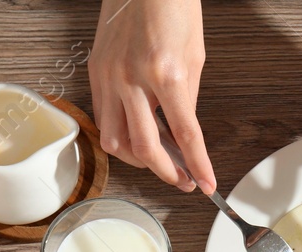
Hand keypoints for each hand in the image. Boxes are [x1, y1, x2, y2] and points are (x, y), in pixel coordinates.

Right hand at [89, 0, 215, 192]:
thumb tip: (184, 134)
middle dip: (166, 172)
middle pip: (145, 148)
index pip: (185, 134)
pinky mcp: (95, 72)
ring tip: (158, 162)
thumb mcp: (194, 55)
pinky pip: (104, 118)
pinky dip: (120, 136)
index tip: (206, 184)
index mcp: (166, 72)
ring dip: (138, 160)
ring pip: (115, 141)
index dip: (198, 165)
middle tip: (182, 181)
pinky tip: (137, 136)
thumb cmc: (173, 6)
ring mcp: (109, 76)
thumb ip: (187, 98)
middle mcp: (133, 78)